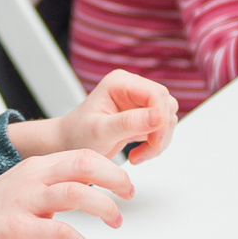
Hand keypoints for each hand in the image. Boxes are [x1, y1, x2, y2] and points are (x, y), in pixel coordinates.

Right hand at [0, 150, 133, 238]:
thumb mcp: (22, 191)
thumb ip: (50, 190)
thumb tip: (80, 195)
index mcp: (35, 168)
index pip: (81, 156)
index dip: (109, 167)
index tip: (123, 183)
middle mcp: (32, 180)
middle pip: (84, 166)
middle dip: (114, 179)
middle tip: (129, 195)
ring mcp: (25, 203)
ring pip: (76, 193)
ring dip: (103, 207)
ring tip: (115, 221)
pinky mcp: (19, 229)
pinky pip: (60, 232)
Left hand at [13, 71, 178, 162]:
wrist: (70, 144)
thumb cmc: (78, 135)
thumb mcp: (100, 131)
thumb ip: (129, 123)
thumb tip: (157, 116)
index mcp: (120, 83)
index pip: (156, 94)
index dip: (161, 117)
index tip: (155, 141)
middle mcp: (132, 88)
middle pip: (166, 105)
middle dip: (160, 132)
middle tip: (146, 151)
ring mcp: (138, 102)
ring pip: (167, 118)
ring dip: (158, 141)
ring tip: (138, 155)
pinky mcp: (143, 116)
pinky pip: (162, 129)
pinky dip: (155, 145)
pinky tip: (138, 154)